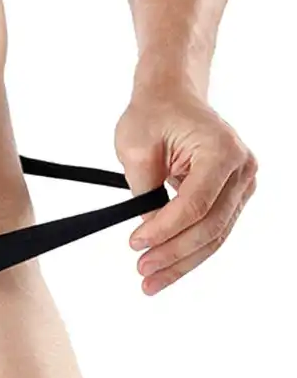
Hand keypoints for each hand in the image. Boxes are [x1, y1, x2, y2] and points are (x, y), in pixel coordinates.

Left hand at [114, 86, 256, 294]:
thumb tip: (149, 229)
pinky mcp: (233, 194)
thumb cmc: (153, 113)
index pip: (195, 203)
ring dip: (183, 261)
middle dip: (174, 253)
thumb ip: (144, 190)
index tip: (135, 244)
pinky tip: (169, 268)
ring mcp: (242, 183)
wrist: (172, 95)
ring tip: (152, 281)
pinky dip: (190, 249)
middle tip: (143, 271)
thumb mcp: (136, 146)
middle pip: (210, 225)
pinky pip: (213, 228)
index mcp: (221, 151)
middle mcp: (241, 169)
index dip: (165, 229)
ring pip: (215, 234)